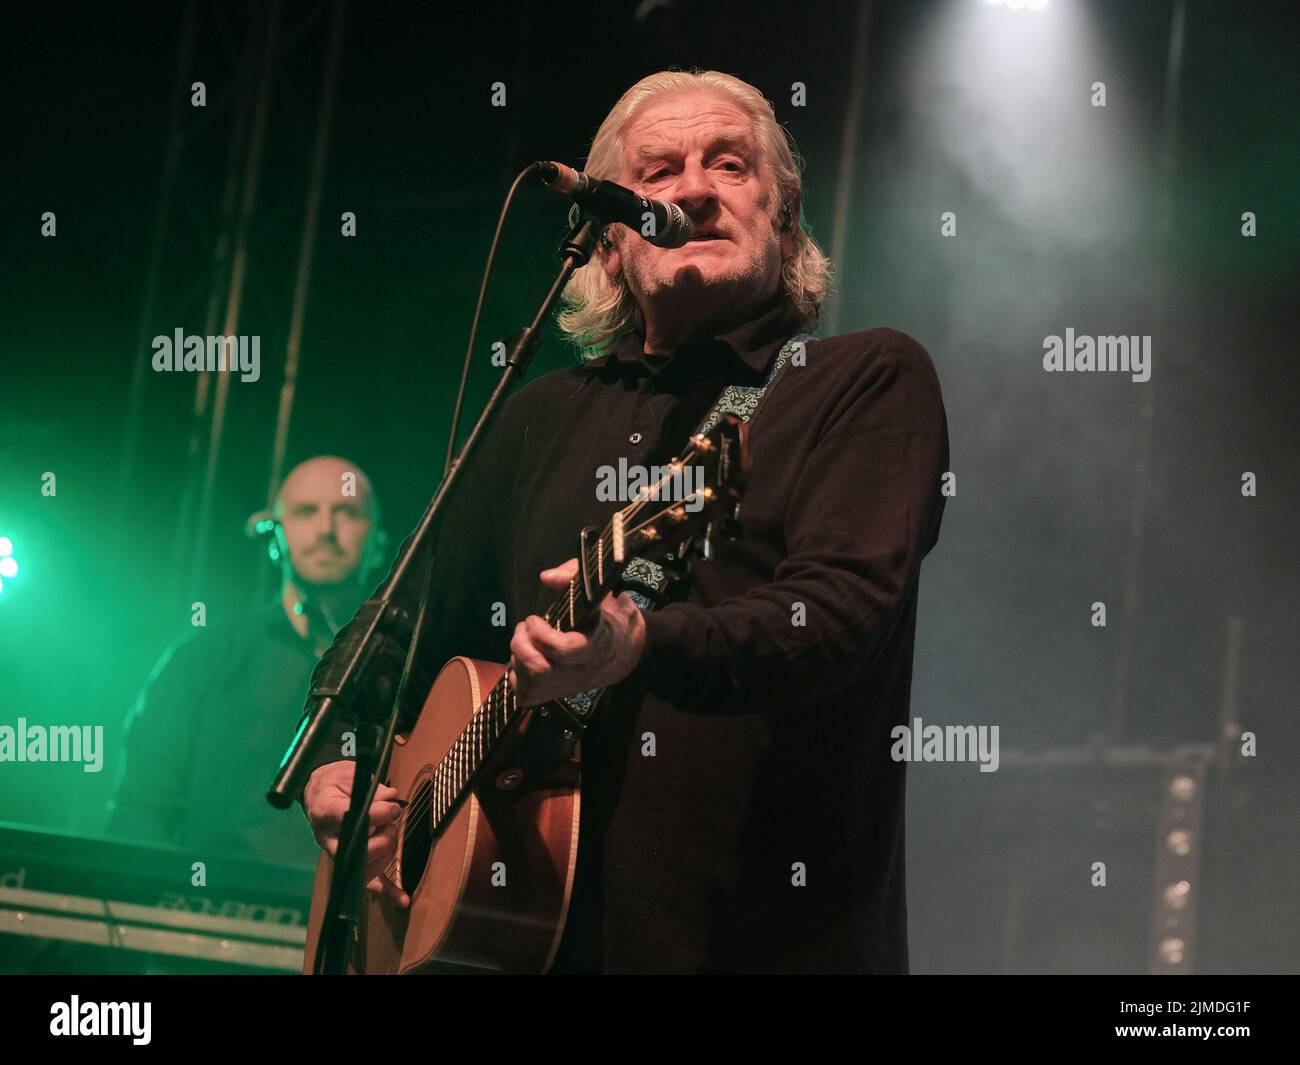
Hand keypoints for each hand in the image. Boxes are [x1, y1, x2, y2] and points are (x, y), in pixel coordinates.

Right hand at [303, 760, 409, 907]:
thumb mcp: (349, 775)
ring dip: (388, 851)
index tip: (392, 805)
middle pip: (363, 849)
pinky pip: (368, 882)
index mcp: (326, 813)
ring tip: (389, 832)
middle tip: (391, 816)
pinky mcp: (350, 863)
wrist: (318, 793)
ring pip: (368, 866)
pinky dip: (387, 891)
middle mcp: (330, 839)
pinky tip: (402, 899)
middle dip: (385, 834)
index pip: (354, 819)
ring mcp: (339, 855)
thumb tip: (392, 798)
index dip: (378, 814)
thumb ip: (371, 787)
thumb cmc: (335, 783)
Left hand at [507, 558, 645, 706]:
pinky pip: (527, 696)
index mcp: (597, 643)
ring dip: (518, 659)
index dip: (542, 635)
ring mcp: (570, 686)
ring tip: (523, 640)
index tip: (535, 618)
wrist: (624, 651)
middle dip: (522, 646)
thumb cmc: (606, 615)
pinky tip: (524, 659)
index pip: (566, 651)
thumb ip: (574, 576)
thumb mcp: (599, 590)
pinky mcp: (557, 695)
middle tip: (523, 628)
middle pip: (542, 671)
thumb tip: (546, 577)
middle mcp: (584, 670)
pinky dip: (517, 677)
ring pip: (532, 684)